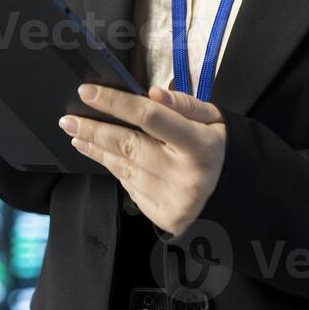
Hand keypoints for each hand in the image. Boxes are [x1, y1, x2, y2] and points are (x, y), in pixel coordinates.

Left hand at [58, 82, 225, 237]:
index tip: (89, 92)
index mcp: (200, 147)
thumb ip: (185, 105)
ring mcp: (172, 200)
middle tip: (68, 119)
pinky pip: (130, 187)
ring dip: (96, 149)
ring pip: (123, 168)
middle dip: (94, 130)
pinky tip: (102, 156)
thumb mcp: (216, 122)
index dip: (116, 103)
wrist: (240, 202)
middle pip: (128, 145)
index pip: (151, 118)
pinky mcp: (163, 217)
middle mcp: (184, 176)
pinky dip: (116, 169)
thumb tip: (152, 93)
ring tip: (77, 134)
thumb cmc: (222, 153)